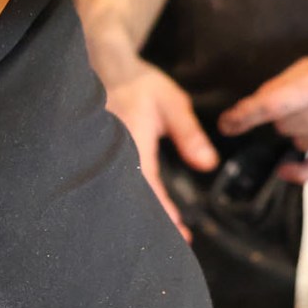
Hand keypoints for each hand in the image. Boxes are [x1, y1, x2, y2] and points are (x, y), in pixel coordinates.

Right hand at [97, 55, 211, 236]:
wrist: (107, 66)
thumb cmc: (141, 84)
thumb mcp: (173, 104)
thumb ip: (189, 134)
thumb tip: (208, 164)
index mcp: (131, 141)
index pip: (147, 185)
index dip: (164, 211)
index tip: (180, 233)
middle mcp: (113, 151)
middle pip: (129, 196)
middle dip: (151, 220)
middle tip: (173, 241)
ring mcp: (103, 153)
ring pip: (119, 190)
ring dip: (139, 211)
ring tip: (160, 230)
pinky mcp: (99, 154)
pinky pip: (113, 180)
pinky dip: (130, 197)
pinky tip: (141, 207)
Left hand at [220, 43, 307, 180]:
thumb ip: (285, 82)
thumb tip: (255, 105)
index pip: (271, 105)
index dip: (244, 115)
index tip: (227, 124)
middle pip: (283, 126)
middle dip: (283, 117)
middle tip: (305, 105)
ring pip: (298, 143)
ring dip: (299, 133)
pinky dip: (297, 170)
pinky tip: (285, 168)